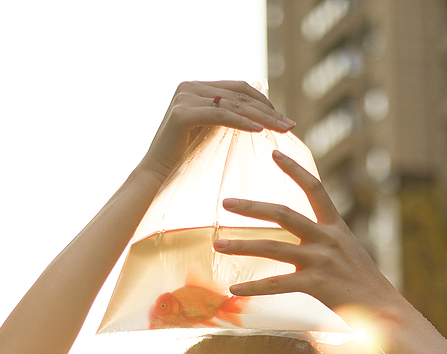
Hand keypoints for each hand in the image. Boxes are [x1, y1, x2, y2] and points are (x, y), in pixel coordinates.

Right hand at [139, 81, 295, 181]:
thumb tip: (258, 115)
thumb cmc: (183, 158)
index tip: (284, 118)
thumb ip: (226, 117)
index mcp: (196, 87)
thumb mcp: (209, 132)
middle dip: (267, 110)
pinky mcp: (182, 113)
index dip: (263, 101)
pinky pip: (221, 116)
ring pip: (233, 104)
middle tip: (290, 124)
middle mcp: (189, 86)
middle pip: (238, 94)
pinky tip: (260, 130)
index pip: (238, 88)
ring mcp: (184, 97)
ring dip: (261, 116)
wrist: (156, 174)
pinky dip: (242, 122)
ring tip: (282, 129)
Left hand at [212, 150, 403, 316]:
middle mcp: (327, 238)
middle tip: (226, 202)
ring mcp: (321, 260)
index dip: (294, 169)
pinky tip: (234, 290)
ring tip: (218, 245)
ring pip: (273, 247)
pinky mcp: (316, 284)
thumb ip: (325, 240)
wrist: (383, 309)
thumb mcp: (348, 252)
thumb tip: (302, 234)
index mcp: (336, 227)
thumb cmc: (362, 284)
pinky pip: (277, 285)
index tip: (275, 152)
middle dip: (252, 207)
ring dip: (242, 246)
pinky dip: (253, 288)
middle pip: (283, 214)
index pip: (314, 188)